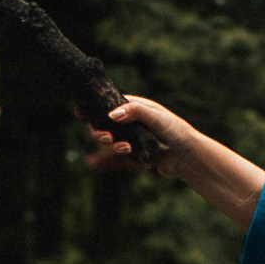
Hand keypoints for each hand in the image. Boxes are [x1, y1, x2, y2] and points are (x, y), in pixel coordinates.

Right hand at [84, 94, 203, 179]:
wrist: (186, 155)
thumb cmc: (174, 130)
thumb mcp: (155, 116)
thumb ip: (134, 112)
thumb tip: (111, 115)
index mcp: (133, 107)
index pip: (107, 104)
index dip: (92, 107)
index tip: (79, 112)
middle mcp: (129, 121)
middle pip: (103, 124)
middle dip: (100, 131)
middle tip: (106, 138)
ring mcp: (129, 138)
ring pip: (109, 140)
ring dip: (110, 145)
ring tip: (123, 147)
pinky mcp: (132, 154)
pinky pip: (115, 156)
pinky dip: (110, 158)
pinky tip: (106, 159)